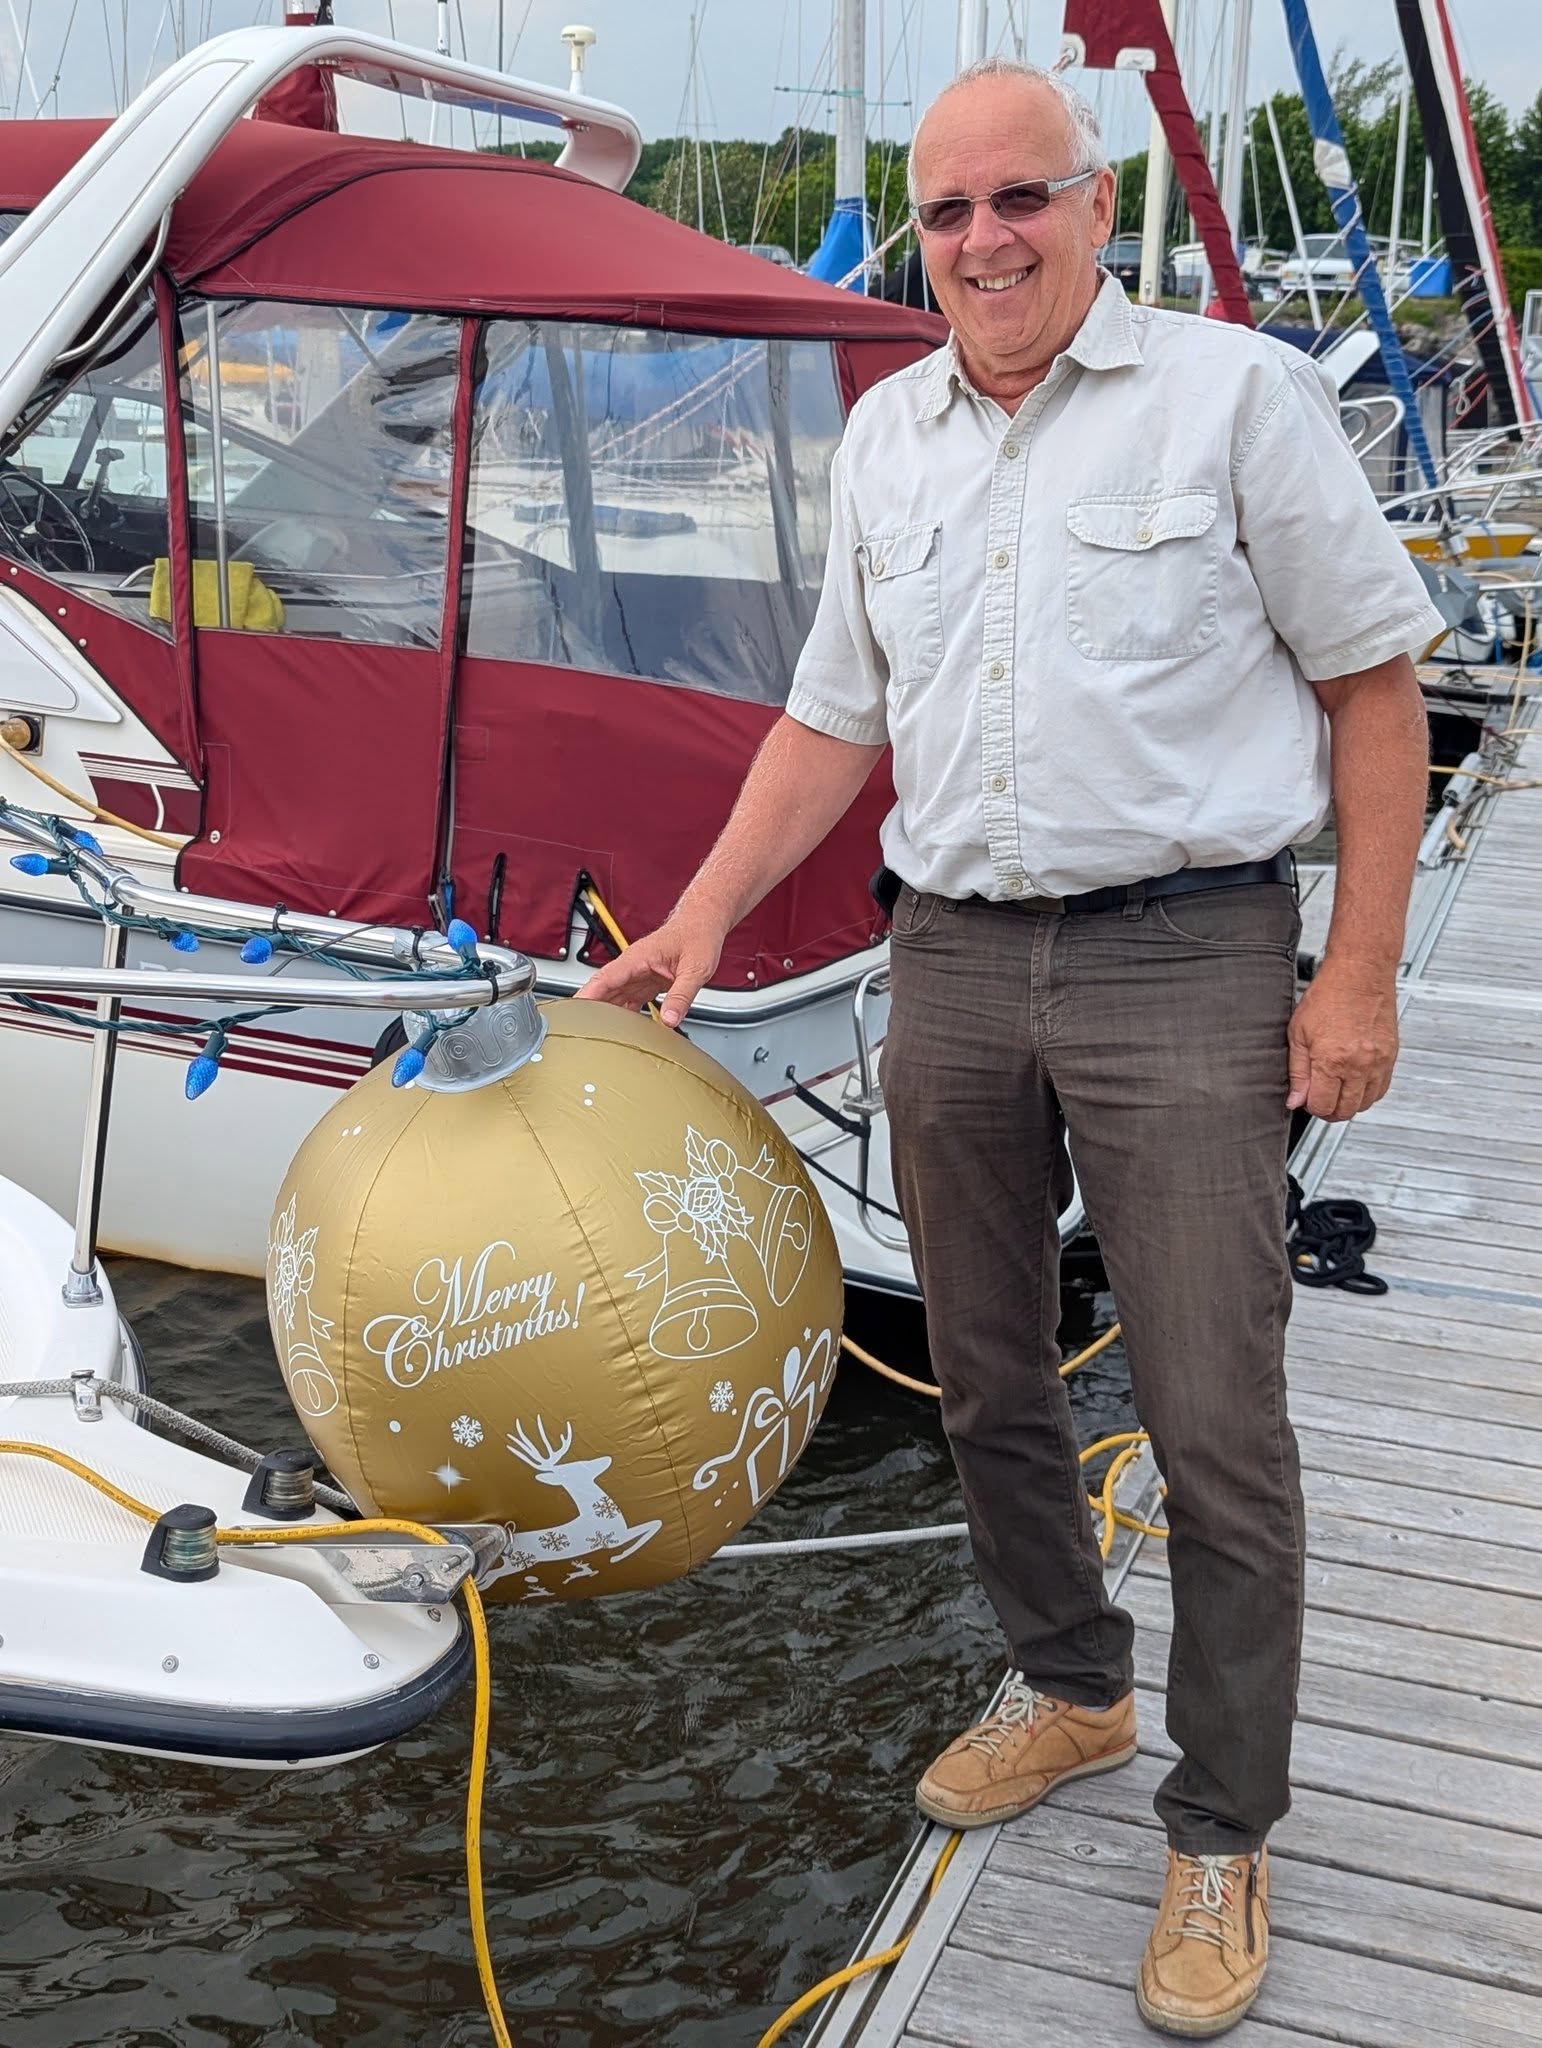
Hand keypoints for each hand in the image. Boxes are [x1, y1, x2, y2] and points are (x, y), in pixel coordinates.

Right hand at [573, 914, 725, 1027]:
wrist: (703, 923)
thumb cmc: (698, 935)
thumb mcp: (695, 969)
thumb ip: (682, 996)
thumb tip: (670, 1020)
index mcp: (637, 958)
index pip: (604, 979)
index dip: (587, 996)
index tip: (573, 1013)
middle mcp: (633, 966)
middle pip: (604, 991)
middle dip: (591, 1011)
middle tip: (583, 1035)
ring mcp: (639, 974)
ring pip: (614, 997)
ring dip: (607, 1016)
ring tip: (600, 1039)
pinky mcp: (647, 981)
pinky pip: (629, 1000)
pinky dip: (625, 1015)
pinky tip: (623, 1031)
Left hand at [1286, 960, 1398, 1121]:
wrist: (1360, 973)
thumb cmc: (1328, 995)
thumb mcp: (1298, 1034)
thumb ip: (1297, 1072)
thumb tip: (1296, 1100)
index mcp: (1333, 1060)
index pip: (1322, 1106)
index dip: (1310, 1106)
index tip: (1305, 1097)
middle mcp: (1360, 1065)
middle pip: (1345, 1111)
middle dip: (1328, 1109)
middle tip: (1318, 1095)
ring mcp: (1379, 1062)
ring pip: (1365, 1104)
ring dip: (1348, 1102)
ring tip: (1334, 1086)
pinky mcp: (1392, 1057)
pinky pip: (1381, 1090)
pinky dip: (1366, 1092)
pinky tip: (1353, 1080)